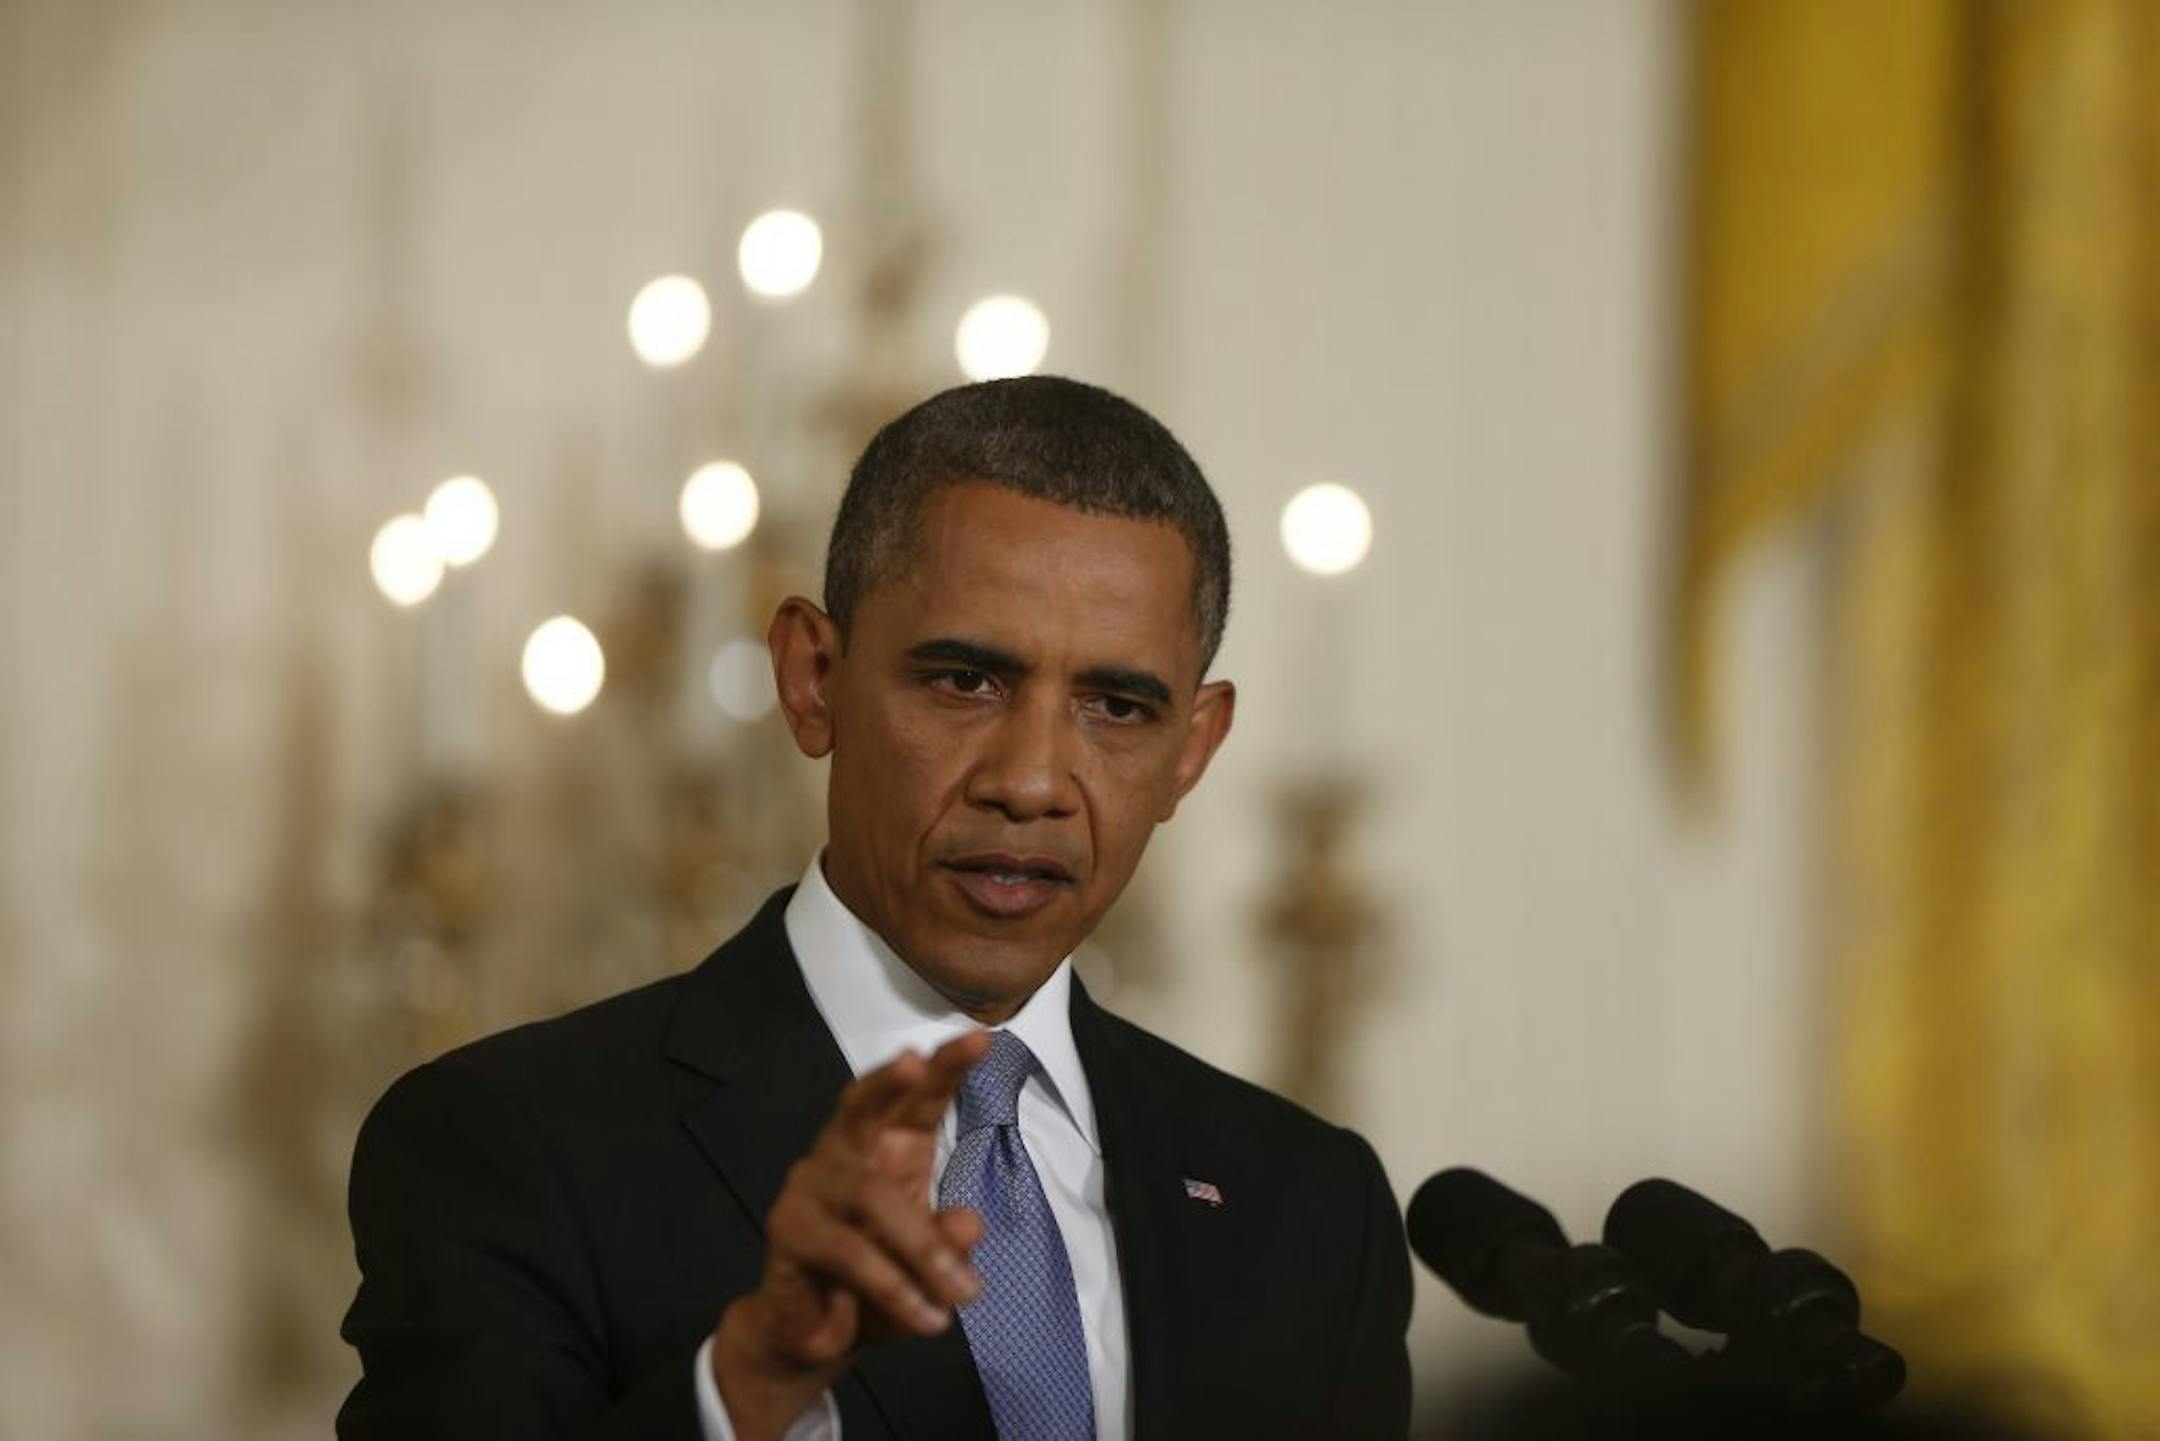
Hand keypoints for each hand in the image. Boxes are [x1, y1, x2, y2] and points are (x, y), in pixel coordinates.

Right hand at [711, 1030, 991, 1439]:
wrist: (816, 1336)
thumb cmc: (881, 1284)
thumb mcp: (933, 1268)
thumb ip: (951, 1242)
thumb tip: (969, 1222)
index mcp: (888, 1147)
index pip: (917, 1099)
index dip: (946, 1067)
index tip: (982, 1038)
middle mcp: (846, 1153)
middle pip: (861, 1102)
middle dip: (893, 1080)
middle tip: (919, 1061)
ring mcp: (811, 1187)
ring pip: (871, 1194)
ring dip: (924, 1248)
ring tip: (966, 1295)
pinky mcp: (789, 1229)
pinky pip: (848, 1249)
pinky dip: (894, 1286)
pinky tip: (926, 1317)